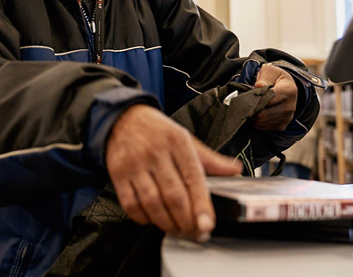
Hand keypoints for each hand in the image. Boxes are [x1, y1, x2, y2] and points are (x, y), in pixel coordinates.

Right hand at [105, 104, 240, 241]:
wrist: (123, 118)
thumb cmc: (159, 132)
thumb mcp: (186, 139)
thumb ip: (210, 159)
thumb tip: (235, 170)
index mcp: (177, 142)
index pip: (193, 179)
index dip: (201, 205)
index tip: (207, 225)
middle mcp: (155, 152)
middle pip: (173, 195)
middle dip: (186, 221)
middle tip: (194, 233)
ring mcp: (134, 163)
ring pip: (152, 203)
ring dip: (166, 223)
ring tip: (177, 229)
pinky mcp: (117, 173)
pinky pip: (130, 204)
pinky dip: (143, 218)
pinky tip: (153, 219)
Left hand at [251, 65, 297, 130]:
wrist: (287, 88)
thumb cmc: (276, 78)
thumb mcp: (270, 72)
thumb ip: (264, 78)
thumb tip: (258, 85)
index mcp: (289, 90)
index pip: (270, 99)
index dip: (257, 99)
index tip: (250, 97)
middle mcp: (290, 106)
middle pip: (265, 113)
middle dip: (253, 109)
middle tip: (246, 103)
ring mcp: (287, 117)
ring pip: (263, 121)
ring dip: (254, 116)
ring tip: (251, 107)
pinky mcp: (282, 125)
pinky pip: (265, 127)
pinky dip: (258, 122)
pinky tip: (257, 113)